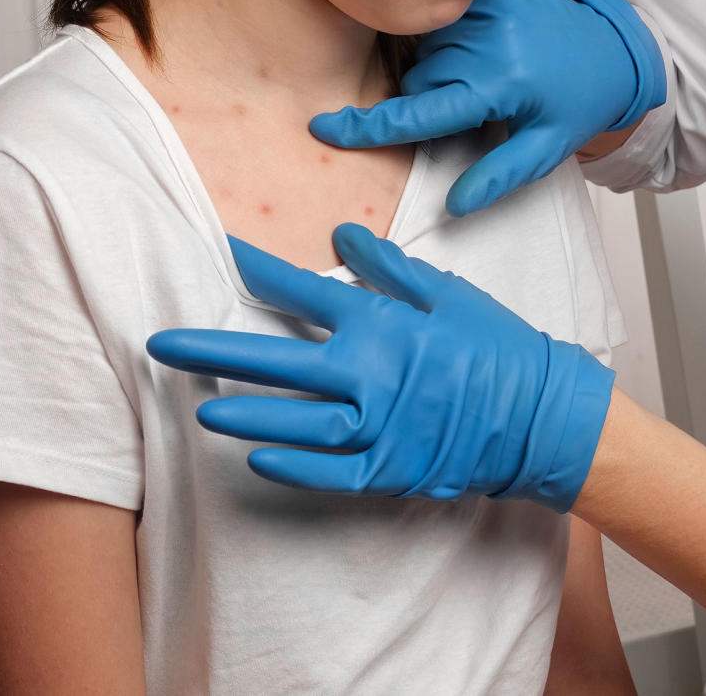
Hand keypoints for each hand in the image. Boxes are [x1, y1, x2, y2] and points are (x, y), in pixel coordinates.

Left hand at [145, 223, 615, 512]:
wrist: (543, 414)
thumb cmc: (499, 347)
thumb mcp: (449, 294)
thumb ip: (389, 266)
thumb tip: (341, 232)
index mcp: (383, 324)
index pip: (304, 292)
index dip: (258, 269)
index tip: (221, 252)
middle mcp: (370, 375)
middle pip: (276, 362)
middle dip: (213, 350)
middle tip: (162, 345)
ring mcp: (378, 427)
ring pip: (294, 423)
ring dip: (245, 414)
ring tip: (202, 409)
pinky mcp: (390, 468)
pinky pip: (329, 473)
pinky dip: (292, 468)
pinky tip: (255, 461)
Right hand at [308, 0, 665, 217]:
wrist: (611, 49)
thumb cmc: (575, 104)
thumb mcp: (545, 149)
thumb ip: (498, 176)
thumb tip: (455, 206)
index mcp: (501, 84)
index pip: (420, 112)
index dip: (369, 126)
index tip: (324, 129)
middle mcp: (491, 39)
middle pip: (419, 80)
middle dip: (431, 100)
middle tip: (476, 105)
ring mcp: (490, 5)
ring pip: (426, 49)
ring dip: (441, 68)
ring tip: (484, 74)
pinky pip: (443, 17)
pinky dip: (451, 38)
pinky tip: (484, 46)